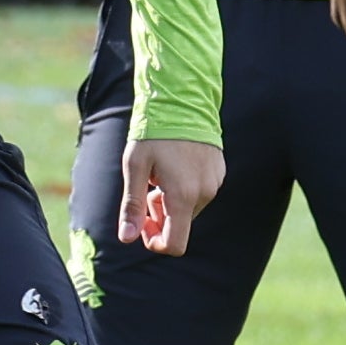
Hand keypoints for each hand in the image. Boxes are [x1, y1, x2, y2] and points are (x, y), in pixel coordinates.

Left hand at [123, 134, 225, 260]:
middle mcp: (204, 194)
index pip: (175, 244)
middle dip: (160, 214)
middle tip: (148, 185)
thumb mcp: (135, 168)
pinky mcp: (219, 173)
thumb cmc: (154, 133)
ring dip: (172, 199)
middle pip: (180, 224)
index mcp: (182, 196)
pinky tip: (176, 163)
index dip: (155, 242)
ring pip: (189, 208)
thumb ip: (132, 205)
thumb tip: (126, 238)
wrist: (183, 100)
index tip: (142, 223)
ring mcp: (214, 183)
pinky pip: (199, 192)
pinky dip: (185, 187)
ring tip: (162, 170)